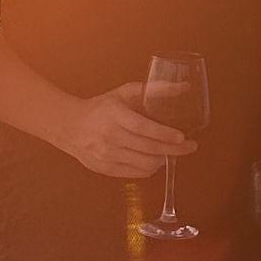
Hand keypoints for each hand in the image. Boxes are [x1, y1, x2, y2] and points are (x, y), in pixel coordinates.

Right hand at [53, 81, 195, 179]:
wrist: (70, 126)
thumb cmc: (101, 107)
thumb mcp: (124, 93)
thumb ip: (153, 89)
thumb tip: (184, 87)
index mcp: (114, 115)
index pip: (143, 128)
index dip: (164, 134)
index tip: (182, 137)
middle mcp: (110, 137)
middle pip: (148, 148)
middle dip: (174, 150)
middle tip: (190, 146)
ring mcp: (107, 155)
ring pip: (144, 164)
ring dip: (163, 159)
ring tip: (171, 152)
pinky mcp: (105, 168)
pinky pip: (136, 173)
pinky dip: (150, 168)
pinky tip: (155, 160)